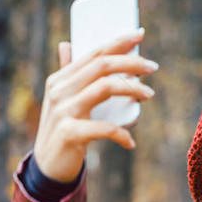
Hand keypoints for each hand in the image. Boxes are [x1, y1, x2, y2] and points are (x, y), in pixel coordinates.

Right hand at [33, 29, 157, 182]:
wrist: (48, 167)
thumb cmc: (63, 131)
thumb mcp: (61, 100)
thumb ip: (67, 74)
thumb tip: (67, 44)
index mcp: (60, 79)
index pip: (93, 53)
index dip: (118, 42)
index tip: (140, 34)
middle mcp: (60, 91)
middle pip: (102, 66)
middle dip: (131, 63)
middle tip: (153, 67)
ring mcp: (63, 111)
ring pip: (105, 88)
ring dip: (132, 89)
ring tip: (150, 95)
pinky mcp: (69, 133)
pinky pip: (104, 127)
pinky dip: (122, 134)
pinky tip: (130, 142)